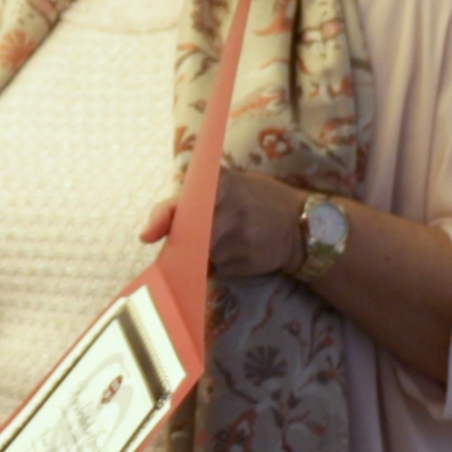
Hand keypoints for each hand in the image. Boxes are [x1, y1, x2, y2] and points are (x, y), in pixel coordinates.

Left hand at [139, 168, 304, 277]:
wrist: (304, 227)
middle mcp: (227, 210)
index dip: (161, 218)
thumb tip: (154, 225)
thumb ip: (199, 194)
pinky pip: (217, 268)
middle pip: (187, 234)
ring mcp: (235, 239)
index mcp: (222, 183)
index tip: (146, 235)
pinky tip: (241, 250)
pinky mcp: (242, 263)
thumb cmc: (261, 199)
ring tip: (229, 238)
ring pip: (200, 254)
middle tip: (197, 236)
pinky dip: (221, 263)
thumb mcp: (234, 183)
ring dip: (203, 252)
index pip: (183, 201)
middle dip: (185, 239)